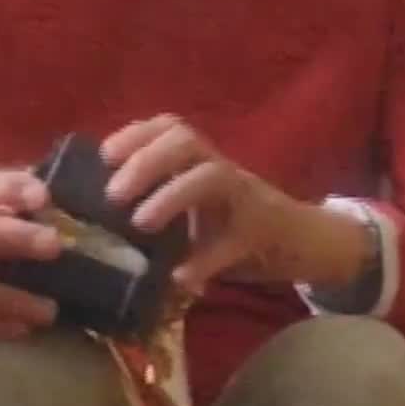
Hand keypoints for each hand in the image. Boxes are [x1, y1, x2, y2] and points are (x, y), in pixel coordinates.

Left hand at [101, 115, 366, 294]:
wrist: (305, 242)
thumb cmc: (237, 224)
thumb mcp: (198, 209)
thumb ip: (160, 208)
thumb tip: (99, 228)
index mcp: (202, 162)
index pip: (169, 127)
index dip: (135, 134)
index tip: (104, 155)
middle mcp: (223, 170)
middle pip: (185, 140)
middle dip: (146, 160)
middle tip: (114, 194)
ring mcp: (245, 198)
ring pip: (212, 176)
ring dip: (173, 194)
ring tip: (142, 222)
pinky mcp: (262, 232)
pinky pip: (233, 243)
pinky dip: (204, 260)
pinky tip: (181, 277)